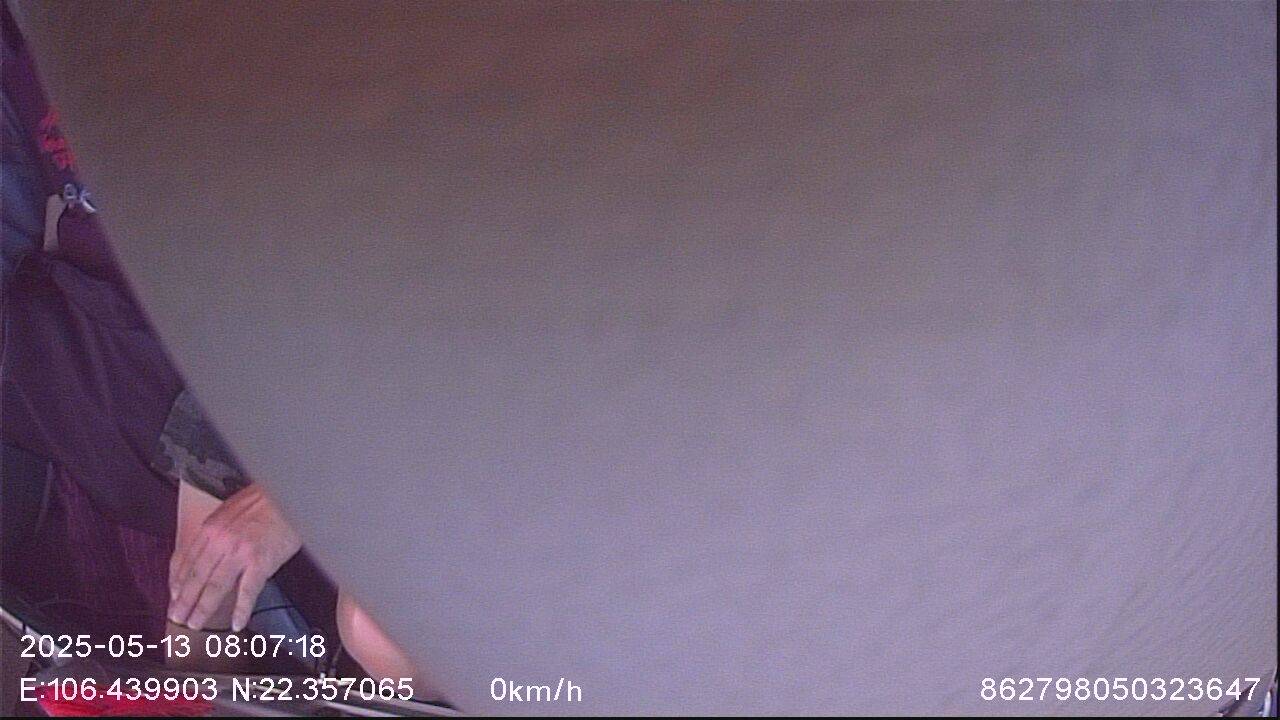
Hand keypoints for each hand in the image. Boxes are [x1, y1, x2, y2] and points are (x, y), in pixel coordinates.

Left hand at [168, 484, 301, 631]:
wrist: (291, 493)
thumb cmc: (266, 500)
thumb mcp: (231, 510)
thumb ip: (216, 532)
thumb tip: (206, 553)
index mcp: (211, 528)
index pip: (186, 560)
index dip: (177, 581)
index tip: (173, 596)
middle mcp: (220, 541)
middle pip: (196, 577)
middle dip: (184, 601)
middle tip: (177, 617)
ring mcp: (240, 552)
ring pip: (215, 587)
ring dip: (203, 609)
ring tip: (196, 624)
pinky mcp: (260, 562)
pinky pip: (247, 591)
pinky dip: (241, 610)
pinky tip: (236, 623)